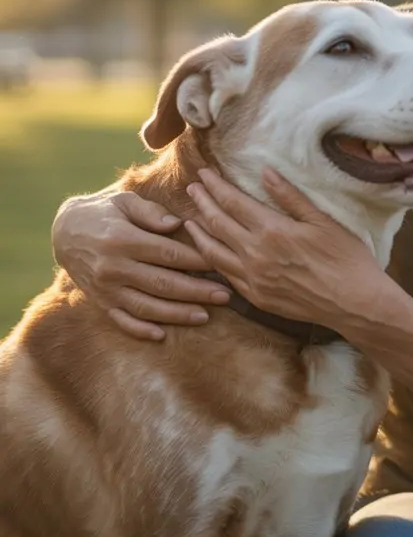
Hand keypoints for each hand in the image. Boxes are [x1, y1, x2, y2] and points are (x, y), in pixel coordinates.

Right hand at [52, 189, 230, 340]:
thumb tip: (177, 225)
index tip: (220, 263)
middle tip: (225, 295)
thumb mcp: (124, 201)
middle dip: (197, 291)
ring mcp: (106, 289)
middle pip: (162, 283)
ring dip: (177, 314)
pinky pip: (122, 321)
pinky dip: (141, 331)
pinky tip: (162, 336)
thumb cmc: (103, 211)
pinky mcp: (100, 302)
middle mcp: (113, 268)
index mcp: (122, 239)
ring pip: (147, 307)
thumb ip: (151, 212)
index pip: (167, 254)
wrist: (63, 233)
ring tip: (205, 316)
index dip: (196, 260)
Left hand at [183, 168, 389, 332]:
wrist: (355, 303)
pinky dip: (212, 260)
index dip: (215, 186)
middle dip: (202, 203)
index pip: (233, 202)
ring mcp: (253, 279)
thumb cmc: (346, 258)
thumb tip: (265, 172)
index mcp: (272, 230)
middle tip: (191, 188)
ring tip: (189, 220)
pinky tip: (210, 253)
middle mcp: (256, 255)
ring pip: (213, 253)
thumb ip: (290, 196)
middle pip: (217, 224)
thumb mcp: (322, 220)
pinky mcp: (257, 297)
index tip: (203, 173)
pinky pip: (225, 276)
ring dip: (199, 233)